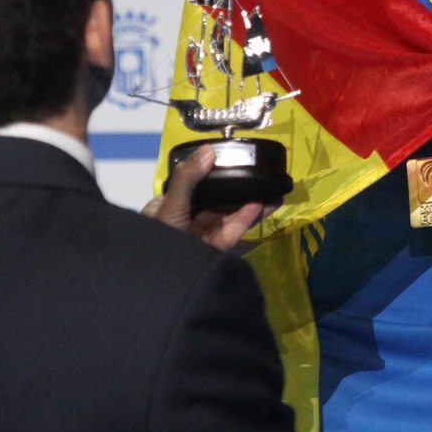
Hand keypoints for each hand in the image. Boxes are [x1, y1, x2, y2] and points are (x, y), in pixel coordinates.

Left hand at [141, 146, 267, 250]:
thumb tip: (208, 150)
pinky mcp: (213, 252)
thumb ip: (188, 178)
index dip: (212, 174)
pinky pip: (230, 233)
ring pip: (228, 218)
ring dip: (250, 206)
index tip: (233, 162)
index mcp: (169, 208)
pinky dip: (244, 220)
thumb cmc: (158, 239)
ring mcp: (200, 238)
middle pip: (216, 203)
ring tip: (273, 195)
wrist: (161, 281)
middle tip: (262, 179)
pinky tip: (260, 207)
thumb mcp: (170, 205)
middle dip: (239, 192)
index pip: (192, 186)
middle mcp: (185, 221)